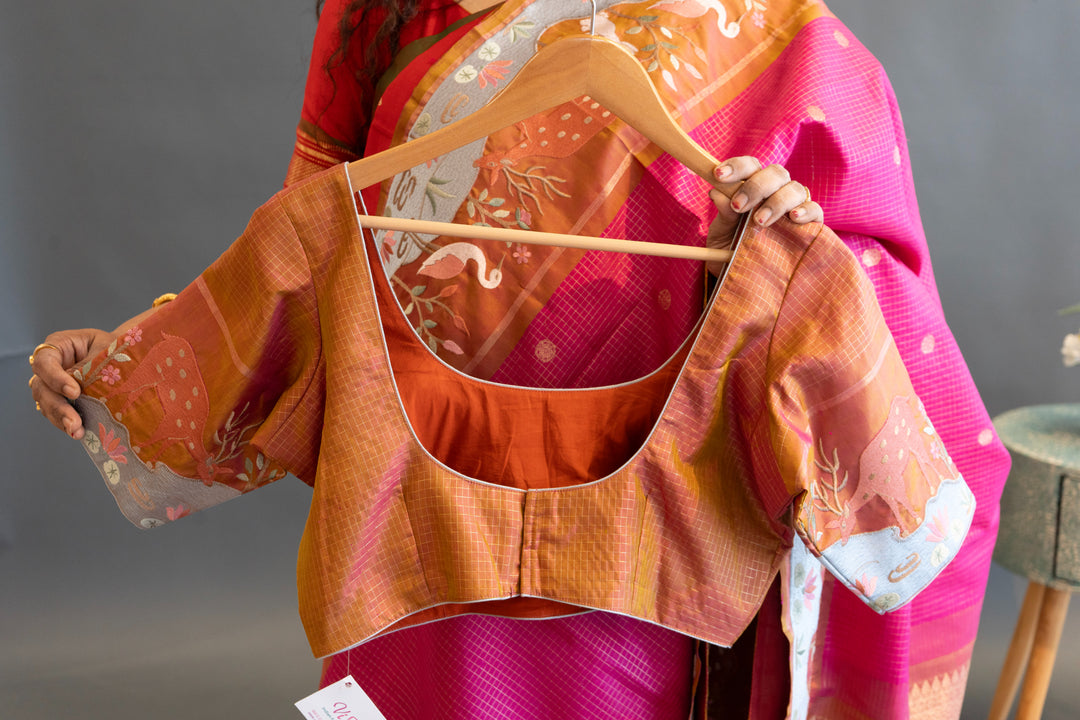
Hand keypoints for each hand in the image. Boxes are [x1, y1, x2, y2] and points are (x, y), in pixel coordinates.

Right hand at [29, 329, 116, 438]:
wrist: (125, 356)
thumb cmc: (115, 347)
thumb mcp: (106, 349)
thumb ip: (90, 365)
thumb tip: (77, 390)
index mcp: (59, 345)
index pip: (45, 361)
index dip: (55, 378)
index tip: (74, 392)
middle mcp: (50, 365)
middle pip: (42, 387)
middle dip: (58, 406)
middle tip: (74, 421)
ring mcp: (52, 383)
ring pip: (46, 403)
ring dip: (60, 419)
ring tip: (76, 431)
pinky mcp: (60, 399)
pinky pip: (56, 413)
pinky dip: (65, 423)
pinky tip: (78, 432)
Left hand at [705, 156, 822, 273]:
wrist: (744, 273)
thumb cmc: (732, 244)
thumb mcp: (722, 231)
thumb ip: (723, 212)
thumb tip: (717, 192)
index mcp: (753, 184)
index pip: (750, 166)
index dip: (736, 166)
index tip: (718, 176)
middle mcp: (776, 189)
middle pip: (775, 173)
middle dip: (755, 187)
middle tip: (738, 206)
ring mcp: (795, 203)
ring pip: (794, 189)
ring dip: (776, 202)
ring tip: (759, 221)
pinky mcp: (811, 221)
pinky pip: (814, 209)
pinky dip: (806, 210)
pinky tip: (794, 217)